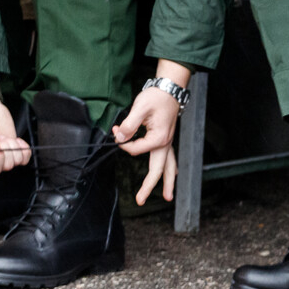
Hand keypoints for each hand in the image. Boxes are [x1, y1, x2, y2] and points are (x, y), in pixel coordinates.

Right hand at [0, 93, 29, 175]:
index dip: (0, 160)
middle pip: (7, 166)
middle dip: (8, 150)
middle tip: (0, 138)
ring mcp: (3, 153)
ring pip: (17, 162)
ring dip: (15, 148)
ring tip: (5, 137)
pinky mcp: (12, 148)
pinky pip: (24, 157)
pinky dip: (24, 149)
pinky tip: (17, 139)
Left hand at [111, 59, 189, 204]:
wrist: (170, 88)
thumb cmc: (157, 96)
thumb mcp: (140, 108)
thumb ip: (129, 125)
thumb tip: (120, 137)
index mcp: (159, 138)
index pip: (135, 149)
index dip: (123, 142)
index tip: (118, 131)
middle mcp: (165, 143)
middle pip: (159, 170)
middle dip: (150, 186)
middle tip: (140, 200)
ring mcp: (168, 142)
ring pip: (169, 166)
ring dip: (168, 182)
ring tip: (166, 196)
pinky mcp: (166, 139)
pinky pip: (170, 158)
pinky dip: (170, 169)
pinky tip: (171, 175)